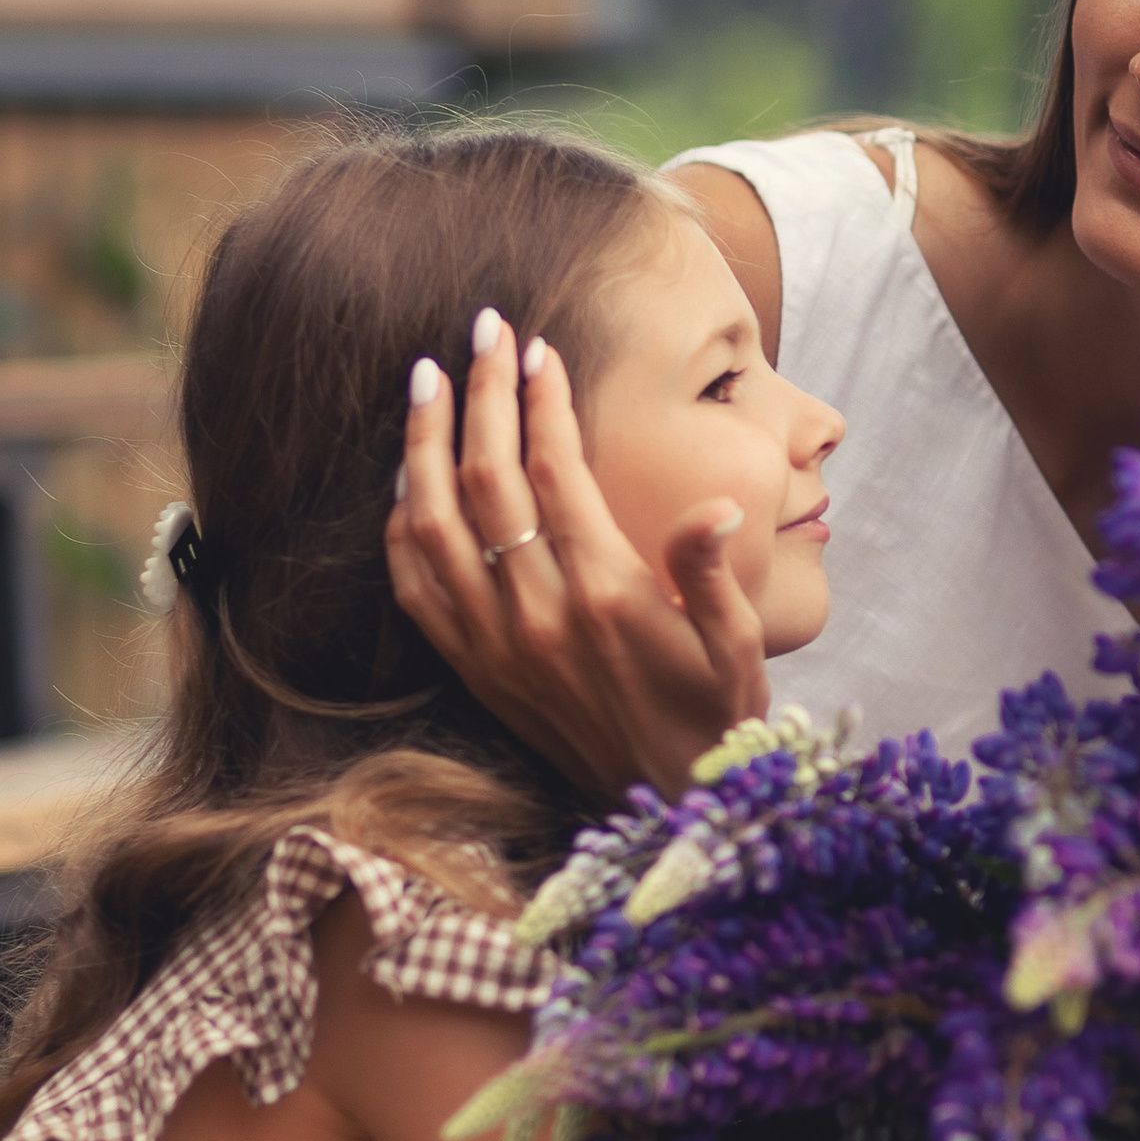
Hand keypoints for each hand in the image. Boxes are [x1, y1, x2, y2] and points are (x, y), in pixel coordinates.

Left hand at [386, 310, 769, 800]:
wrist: (668, 809)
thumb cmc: (715, 719)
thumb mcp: (739, 649)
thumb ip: (714, 574)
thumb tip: (720, 504)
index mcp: (607, 595)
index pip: (555, 471)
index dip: (542, 400)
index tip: (539, 347)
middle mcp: (538, 614)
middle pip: (486, 479)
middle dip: (480, 394)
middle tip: (481, 331)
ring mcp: (495, 644)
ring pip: (433, 524)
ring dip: (422, 446)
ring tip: (426, 382)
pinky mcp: (474, 670)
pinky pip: (416, 586)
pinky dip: (401, 525)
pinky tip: (407, 479)